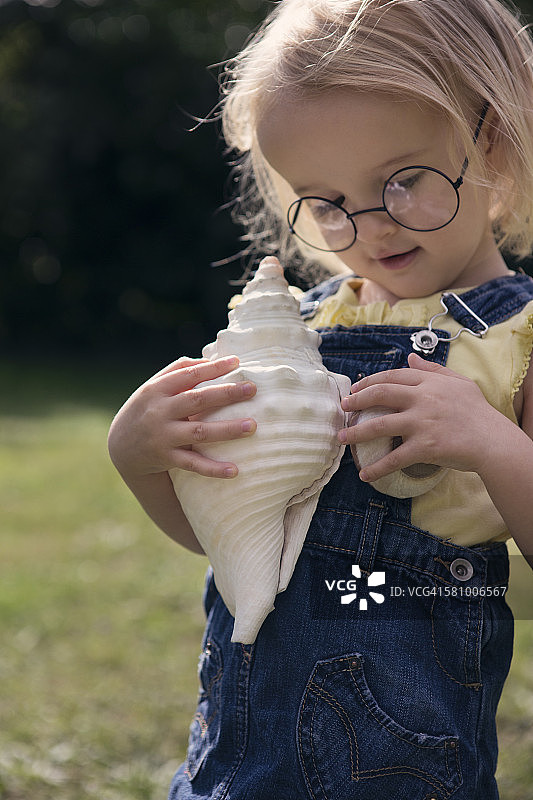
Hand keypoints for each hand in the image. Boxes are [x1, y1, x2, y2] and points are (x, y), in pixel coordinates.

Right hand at [108, 356, 256, 479]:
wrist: (121, 447)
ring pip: (199, 432)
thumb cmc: (147, 409)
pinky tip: (234, 470)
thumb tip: (210, 359)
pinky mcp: (166, 458)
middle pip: (197, 399)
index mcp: (157, 390)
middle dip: (226, 393)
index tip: (237, 362)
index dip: (213, 368)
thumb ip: (178, 371)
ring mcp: (163, 436)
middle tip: (253, 389)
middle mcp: (159, 412)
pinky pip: (193, 464)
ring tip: (252, 426)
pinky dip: (213, 468)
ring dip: (227, 429)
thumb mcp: (153, 387)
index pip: (188, 374)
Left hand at [338, 352, 502, 481]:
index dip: (370, 382)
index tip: (356, 389)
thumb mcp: (459, 383)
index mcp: (429, 383)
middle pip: (380, 395)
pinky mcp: (425, 447)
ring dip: (356, 433)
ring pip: (380, 426)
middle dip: (356, 401)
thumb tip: (410, 358)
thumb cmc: (477, 412)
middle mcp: (422, 399)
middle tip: (343, 408)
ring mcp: (422, 423)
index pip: (392, 377)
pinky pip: (394, 458)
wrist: (493, 440)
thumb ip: (432, 370)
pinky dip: (377, 468)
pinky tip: (364, 474)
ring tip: (342, 438)